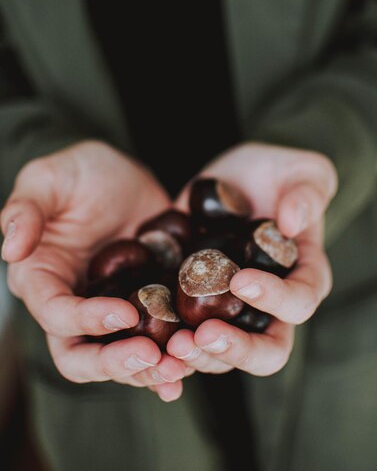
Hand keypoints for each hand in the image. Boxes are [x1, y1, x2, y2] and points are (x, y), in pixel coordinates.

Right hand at [1, 140, 188, 400]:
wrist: (122, 174)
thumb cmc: (78, 172)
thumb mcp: (48, 177)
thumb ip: (26, 209)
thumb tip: (10, 250)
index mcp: (42, 278)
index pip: (56, 314)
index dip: (87, 321)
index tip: (127, 312)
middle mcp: (73, 303)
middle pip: (81, 355)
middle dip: (115, 363)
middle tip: (152, 357)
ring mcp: (109, 309)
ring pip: (118, 357)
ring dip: (147, 369)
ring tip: (180, 366)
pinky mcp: (143, 305)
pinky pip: (153, 341)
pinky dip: (169, 357)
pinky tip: (193, 363)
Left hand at [167, 142, 336, 375]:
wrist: (235, 179)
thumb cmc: (278, 174)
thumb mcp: (303, 171)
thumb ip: (308, 193)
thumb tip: (293, 222)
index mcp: (303, 277)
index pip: (299, 303)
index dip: (275, 300)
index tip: (241, 281)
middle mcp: (270, 305)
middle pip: (266, 351)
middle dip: (236, 350)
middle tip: (202, 335)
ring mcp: (231, 311)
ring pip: (223, 354)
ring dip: (198, 356)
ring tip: (171, 343)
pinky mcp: (197, 305)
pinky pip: (185, 337)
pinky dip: (168, 347)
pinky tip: (146, 340)